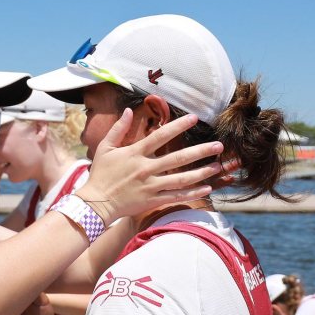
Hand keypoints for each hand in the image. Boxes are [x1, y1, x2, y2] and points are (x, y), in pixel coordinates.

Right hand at [76, 111, 228, 224]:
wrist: (94, 203)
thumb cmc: (100, 175)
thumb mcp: (104, 149)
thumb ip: (117, 129)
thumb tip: (128, 111)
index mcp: (134, 154)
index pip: (160, 136)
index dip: (178, 126)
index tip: (195, 118)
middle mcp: (145, 169)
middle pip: (177, 158)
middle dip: (200, 151)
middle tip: (219, 145)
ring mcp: (149, 186)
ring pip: (181, 179)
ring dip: (201, 172)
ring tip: (218, 166)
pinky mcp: (151, 201)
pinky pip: (175, 196)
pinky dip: (192, 193)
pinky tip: (207, 188)